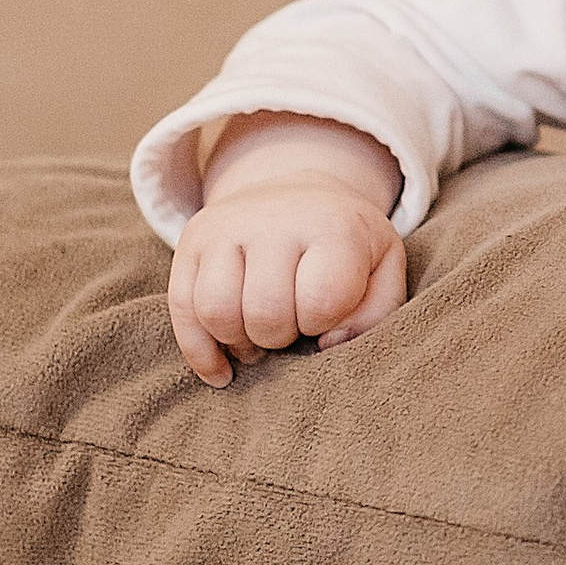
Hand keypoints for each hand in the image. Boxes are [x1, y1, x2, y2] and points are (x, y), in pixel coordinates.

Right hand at [166, 113, 405, 386]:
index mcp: (333, 227)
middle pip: (265, 313)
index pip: (321, 301)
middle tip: (292, 330)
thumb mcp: (384, 270)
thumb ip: (375, 314)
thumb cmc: (348, 247)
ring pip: (217, 312)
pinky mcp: (192, 240)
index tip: (326, 316)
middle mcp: (276, 219)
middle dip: (280, 339)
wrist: (301, 195)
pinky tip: (221, 369)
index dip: (322, 325)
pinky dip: (199, 351)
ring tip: (260, 339)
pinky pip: (181, 308)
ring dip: (240, 343)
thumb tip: (328, 346)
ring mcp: (227, 226)